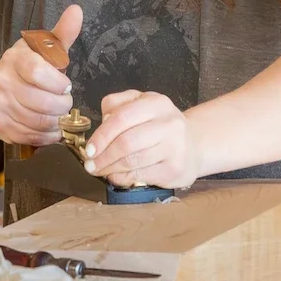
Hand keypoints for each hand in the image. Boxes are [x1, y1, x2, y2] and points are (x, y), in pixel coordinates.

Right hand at [0, 4, 82, 146]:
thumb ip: (63, 32)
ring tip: (58, 114)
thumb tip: (77, 10)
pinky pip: (31, 137)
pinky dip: (46, 135)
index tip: (65, 86)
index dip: (58, 83)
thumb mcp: (47, 48)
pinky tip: (49, 127)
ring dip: (56, 122)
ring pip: (38, 122)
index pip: (38, 72)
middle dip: (62, 106)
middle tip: (65, 103)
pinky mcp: (0, 126)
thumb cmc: (31, 67)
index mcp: (15, 58)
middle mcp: (2, 81)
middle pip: (42, 102)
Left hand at [86, 90, 200, 190]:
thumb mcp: (139, 104)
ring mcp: (175, 147)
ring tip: (99, 170)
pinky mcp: (175, 168)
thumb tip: (102, 124)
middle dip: (103, 156)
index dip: (101, 135)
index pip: (122, 117)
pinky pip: (141, 175)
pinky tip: (115, 176)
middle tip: (90, 164)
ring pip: (133, 161)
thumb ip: (117, 106)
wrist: (192, 145)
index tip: (89, 148)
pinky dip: (123, 177)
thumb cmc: (158, 125)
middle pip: (127, 142)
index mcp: (156, 103)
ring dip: (110, 168)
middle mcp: (169, 123)